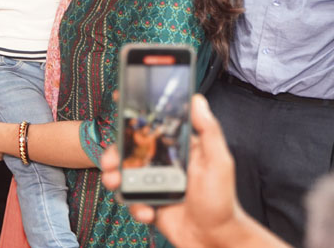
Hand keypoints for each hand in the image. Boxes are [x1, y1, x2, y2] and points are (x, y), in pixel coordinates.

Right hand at [100, 95, 282, 247]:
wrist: (215, 240)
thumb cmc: (222, 201)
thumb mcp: (219, 162)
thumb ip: (208, 131)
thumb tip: (197, 100)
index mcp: (178, 148)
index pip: (153, 126)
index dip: (134, 116)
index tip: (119, 103)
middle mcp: (162, 163)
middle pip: (129, 150)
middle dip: (114, 153)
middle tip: (111, 160)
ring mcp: (153, 183)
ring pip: (123, 173)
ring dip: (114, 177)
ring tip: (116, 184)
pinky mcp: (147, 203)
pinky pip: (130, 199)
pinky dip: (135, 205)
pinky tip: (149, 212)